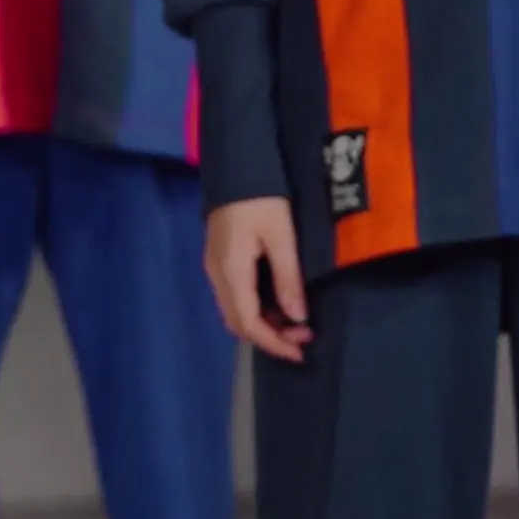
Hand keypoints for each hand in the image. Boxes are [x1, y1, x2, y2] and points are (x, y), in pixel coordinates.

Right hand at [204, 198, 311, 362]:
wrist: (235, 166)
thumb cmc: (262, 198)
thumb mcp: (281, 236)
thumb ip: (288, 278)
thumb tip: (298, 318)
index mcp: (231, 271)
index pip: (248, 322)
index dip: (273, 343)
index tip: (299, 352)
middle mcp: (217, 275)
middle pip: (238, 322)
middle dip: (270, 337)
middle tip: (303, 337)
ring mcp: (215, 268)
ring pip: (235, 311)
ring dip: (264, 324)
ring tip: (296, 323)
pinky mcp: (219, 260)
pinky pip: (235, 297)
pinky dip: (257, 309)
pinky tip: (278, 303)